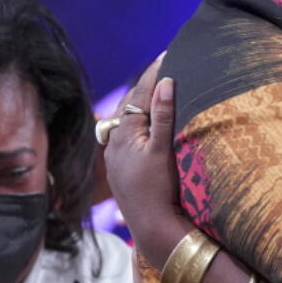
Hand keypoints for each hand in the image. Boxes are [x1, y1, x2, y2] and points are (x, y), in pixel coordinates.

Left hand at [102, 57, 185, 266]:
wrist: (152, 228)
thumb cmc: (160, 189)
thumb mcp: (164, 150)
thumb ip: (164, 115)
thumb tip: (165, 82)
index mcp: (125, 134)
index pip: (140, 94)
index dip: (153, 73)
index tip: (166, 54)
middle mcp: (115, 143)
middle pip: (129, 105)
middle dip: (145, 86)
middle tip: (163, 68)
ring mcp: (116, 158)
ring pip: (126, 122)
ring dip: (141, 105)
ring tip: (156, 90)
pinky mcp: (122, 171)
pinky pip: (128, 137)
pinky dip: (139, 124)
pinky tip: (147, 125)